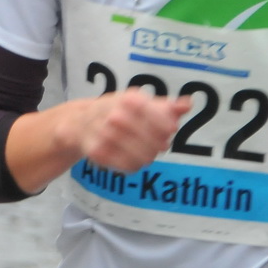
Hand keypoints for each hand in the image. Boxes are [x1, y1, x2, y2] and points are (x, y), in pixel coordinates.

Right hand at [62, 89, 191, 172]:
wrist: (80, 122)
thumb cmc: (117, 110)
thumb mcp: (139, 102)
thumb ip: (166, 105)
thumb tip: (188, 104)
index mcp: (129, 100)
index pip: (158, 118)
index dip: (167, 127)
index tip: (170, 130)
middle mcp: (115, 116)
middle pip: (154, 141)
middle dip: (160, 145)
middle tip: (160, 145)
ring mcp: (105, 135)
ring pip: (143, 157)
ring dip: (149, 156)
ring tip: (147, 152)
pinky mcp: (98, 153)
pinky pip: (128, 167)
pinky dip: (134, 165)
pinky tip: (133, 159)